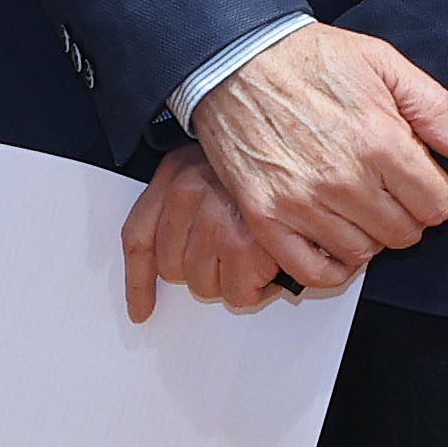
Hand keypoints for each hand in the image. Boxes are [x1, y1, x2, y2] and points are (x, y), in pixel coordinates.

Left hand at [120, 143, 335, 320]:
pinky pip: (237, 294)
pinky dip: (256, 289)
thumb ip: (189, 200)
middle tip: (232, 257)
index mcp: (176, 174)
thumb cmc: (268, 157)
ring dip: (230, 279)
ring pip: (204, 284)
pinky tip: (268, 266)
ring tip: (254, 255)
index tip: (142, 306)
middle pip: (173, 268)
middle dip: (203, 270)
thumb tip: (176, 253)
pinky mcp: (244, 244)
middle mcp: (188, 195)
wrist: (309, 140)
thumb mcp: (215, 162)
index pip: (139, 237)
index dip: (138, 280)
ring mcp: (214, 220)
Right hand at [184, 22, 447, 263]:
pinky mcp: (266, 217)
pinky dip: (332, 267)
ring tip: (359, 207)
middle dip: (408, 215)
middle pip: (404, 233)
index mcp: (379, 141)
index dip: (444, 197)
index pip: (438, 205)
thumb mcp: (382, 61)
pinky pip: (313, 270)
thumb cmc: (308, 58)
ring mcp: (301, 203)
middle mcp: (343, 180)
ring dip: (370, 235)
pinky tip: (335, 239)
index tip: (431, 188)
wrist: (234, 60)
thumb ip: (433, 106)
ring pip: (364, 253)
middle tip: (392, 193)